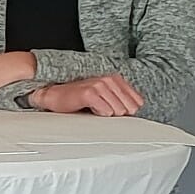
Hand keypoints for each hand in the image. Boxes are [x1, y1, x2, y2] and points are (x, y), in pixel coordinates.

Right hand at [28, 74, 144, 115]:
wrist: (57, 96)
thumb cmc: (79, 98)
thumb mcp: (105, 97)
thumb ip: (121, 100)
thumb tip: (135, 110)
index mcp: (116, 79)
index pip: (137, 101)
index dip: (128, 111)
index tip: (114, 110)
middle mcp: (109, 80)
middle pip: (129, 108)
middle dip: (117, 113)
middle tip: (101, 109)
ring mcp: (100, 85)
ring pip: (118, 111)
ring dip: (105, 114)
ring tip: (94, 108)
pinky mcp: (90, 94)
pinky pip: (105, 112)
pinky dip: (97, 114)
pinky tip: (88, 108)